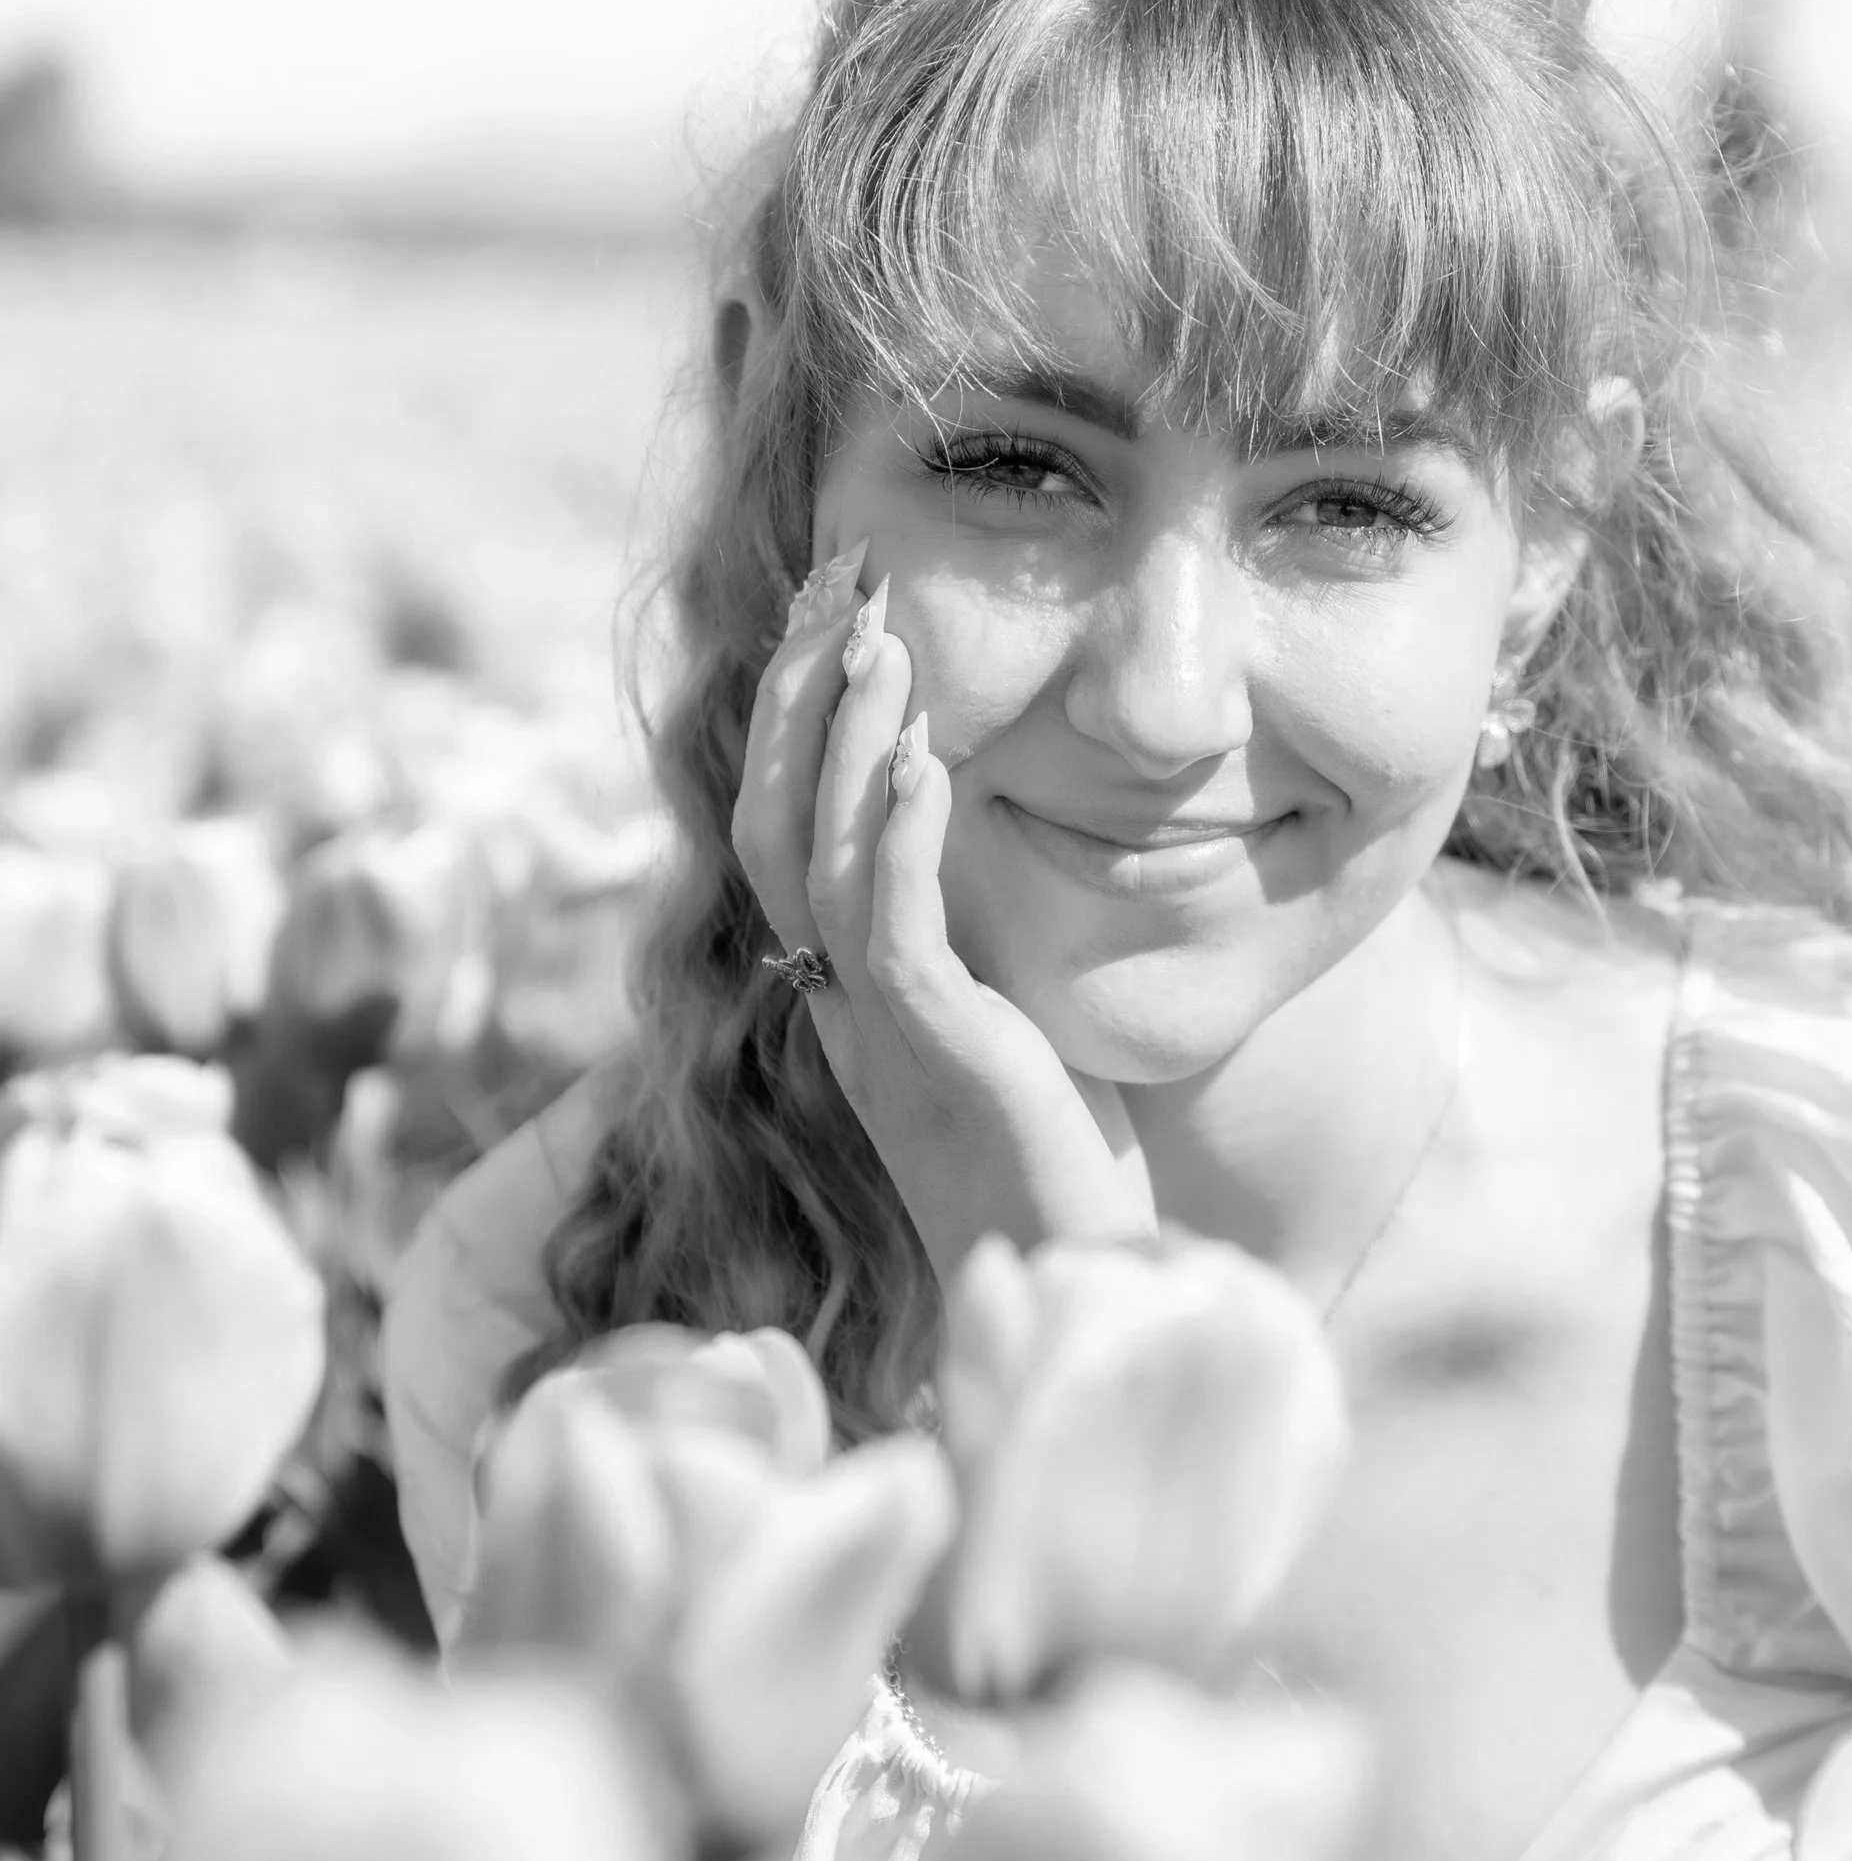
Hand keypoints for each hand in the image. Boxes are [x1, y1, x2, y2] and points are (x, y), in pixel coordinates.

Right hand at [731, 555, 1154, 1285]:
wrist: (1072, 1282)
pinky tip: (927, 759)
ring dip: (845, 740)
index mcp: (842, 988)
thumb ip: (970, 941)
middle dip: (800, 692)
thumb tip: (977, 839)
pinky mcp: (934, 1055)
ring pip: (816, 862)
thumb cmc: (1057, 1166)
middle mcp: (835, 1001)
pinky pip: (893, 929)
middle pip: (770, 820)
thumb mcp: (1005, 1023)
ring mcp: (875, 1030)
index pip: (784, 825)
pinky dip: (900, 838)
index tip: (835, 607)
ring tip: (884, 639)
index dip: (796, 713)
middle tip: (840, 578)